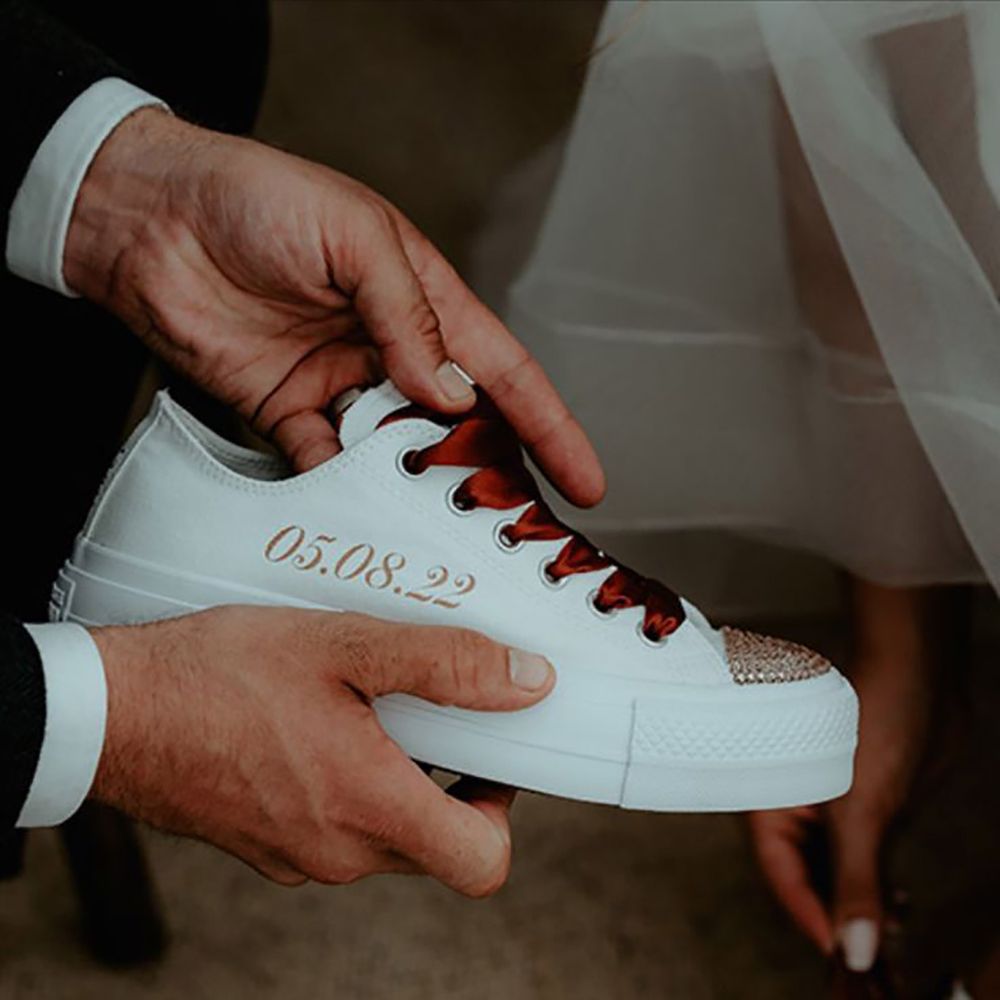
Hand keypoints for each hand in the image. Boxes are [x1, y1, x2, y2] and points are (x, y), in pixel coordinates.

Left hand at [64, 108, 604, 501]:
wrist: (148, 218)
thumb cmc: (256, 198)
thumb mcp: (356, 239)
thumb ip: (409, 320)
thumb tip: (452, 395)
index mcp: (423, 300)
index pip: (504, 372)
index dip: (550, 426)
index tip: (584, 478)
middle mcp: (389, 348)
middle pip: (458, 424)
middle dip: (492, 472)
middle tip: (520, 526)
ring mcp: (340, 385)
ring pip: (395, 454)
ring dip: (416, 490)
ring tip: (442, 532)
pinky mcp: (286, 412)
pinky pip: (325, 465)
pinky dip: (342, 492)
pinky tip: (360, 514)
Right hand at [88, 606, 554, 894]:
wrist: (112, 711)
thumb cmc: (217, 676)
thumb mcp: (347, 645)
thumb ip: (446, 665)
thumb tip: (527, 682)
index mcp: (369, 807)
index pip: (481, 859)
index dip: (502, 806)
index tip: (489, 753)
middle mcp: (337, 852)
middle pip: (435, 841)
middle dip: (448, 780)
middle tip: (427, 710)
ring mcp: (297, 857)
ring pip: (383, 833)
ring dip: (394, 778)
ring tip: (365, 706)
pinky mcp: (266, 846)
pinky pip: (334, 827)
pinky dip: (347, 785)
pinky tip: (318, 725)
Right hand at [748, 644, 930, 969]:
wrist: (920, 675)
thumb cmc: (874, 715)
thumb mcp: (864, 808)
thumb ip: (857, 879)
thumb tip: (853, 947)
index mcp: (770, 797)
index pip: (781, 872)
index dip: (810, 916)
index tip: (842, 952)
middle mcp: (794, 805)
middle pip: (806, 877)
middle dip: (834, 914)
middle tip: (866, 951)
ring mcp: (830, 807)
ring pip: (836, 870)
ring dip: (859, 901)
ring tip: (888, 932)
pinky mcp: (864, 808)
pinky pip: (863, 856)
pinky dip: (877, 883)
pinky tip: (898, 905)